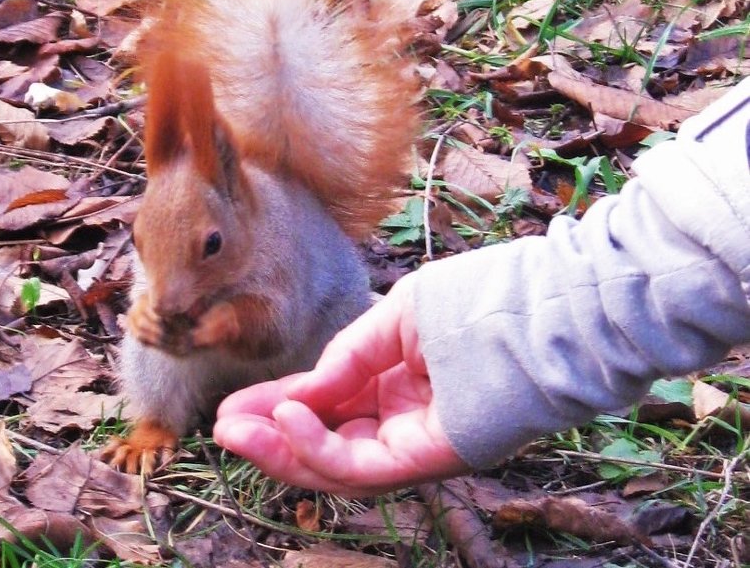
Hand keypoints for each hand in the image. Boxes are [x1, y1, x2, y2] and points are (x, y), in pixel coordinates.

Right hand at [213, 273, 469, 495]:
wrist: (545, 307)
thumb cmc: (479, 301)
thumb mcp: (395, 318)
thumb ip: (347, 356)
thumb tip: (299, 392)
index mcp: (398, 387)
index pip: (328, 409)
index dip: (281, 408)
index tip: (235, 406)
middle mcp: (405, 423)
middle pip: (328, 446)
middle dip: (272, 439)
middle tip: (223, 428)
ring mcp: (419, 444)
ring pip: (339, 467)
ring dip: (283, 451)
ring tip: (235, 431)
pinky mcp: (433, 459)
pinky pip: (365, 465)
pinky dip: (321, 449)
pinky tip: (286, 420)